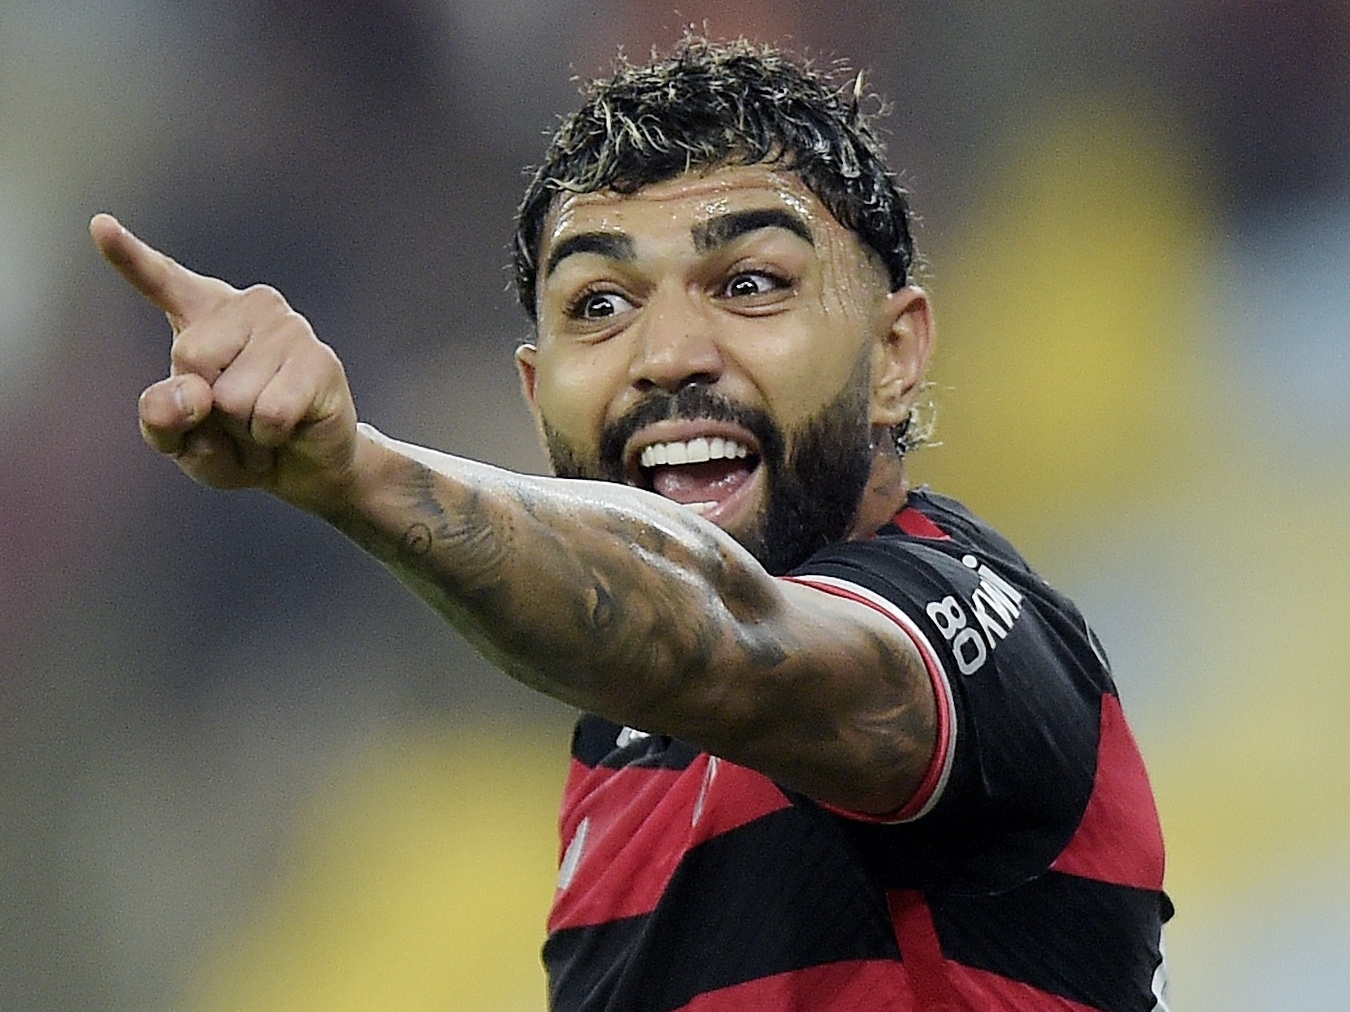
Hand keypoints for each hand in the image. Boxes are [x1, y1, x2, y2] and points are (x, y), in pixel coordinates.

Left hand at [91, 213, 360, 511]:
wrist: (306, 470)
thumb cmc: (239, 445)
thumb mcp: (182, 442)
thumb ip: (161, 419)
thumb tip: (195, 395)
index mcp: (204, 316)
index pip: (162, 281)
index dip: (129, 257)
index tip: (101, 226)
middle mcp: (248, 307)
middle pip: (190, 358)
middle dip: (208, 410)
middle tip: (238, 419)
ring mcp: (288, 328)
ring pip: (232, 396)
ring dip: (243, 430)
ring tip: (264, 426)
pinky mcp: (319, 360)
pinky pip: (269, 413)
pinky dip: (269, 437)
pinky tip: (288, 429)